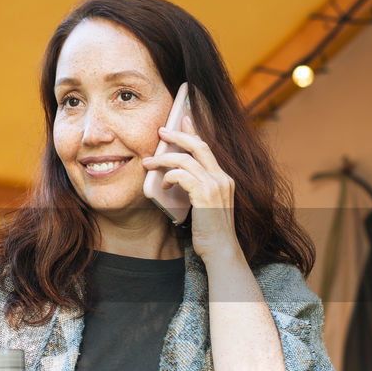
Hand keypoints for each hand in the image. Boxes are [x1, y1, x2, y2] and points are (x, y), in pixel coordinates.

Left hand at [140, 101, 240, 261]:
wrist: (220, 251)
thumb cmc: (209, 232)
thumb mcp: (204, 205)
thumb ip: (196, 189)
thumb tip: (175, 178)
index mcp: (224, 178)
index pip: (208, 148)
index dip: (195, 132)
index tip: (183, 119)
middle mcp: (222, 178)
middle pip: (199, 145)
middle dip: (178, 135)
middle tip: (161, 131)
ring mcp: (216, 185)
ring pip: (186, 159)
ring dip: (163, 159)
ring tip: (148, 163)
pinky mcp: (205, 195)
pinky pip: (182, 176)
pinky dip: (169, 177)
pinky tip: (164, 186)